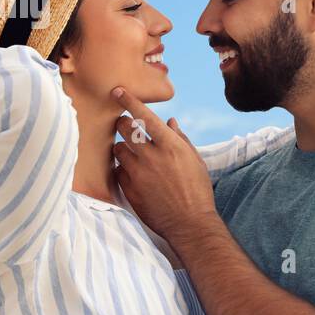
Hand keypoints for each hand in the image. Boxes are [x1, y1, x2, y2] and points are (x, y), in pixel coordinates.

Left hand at [110, 87, 217, 242]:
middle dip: (122, 124)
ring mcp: (137, 172)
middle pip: (124, 129)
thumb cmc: (197, 191)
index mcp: (170, 145)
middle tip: (125, 127)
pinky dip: (122, 169)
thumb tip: (171, 122)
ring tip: (133, 156)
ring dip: (122, 149)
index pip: (144, 116)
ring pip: (117, 149)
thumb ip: (181, 139)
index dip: (129, 100)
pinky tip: (134, 175)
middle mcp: (151, 155)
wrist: (189, 223)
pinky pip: (117, 170)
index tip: (117, 91)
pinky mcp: (128, 188)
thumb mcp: (195, 161)